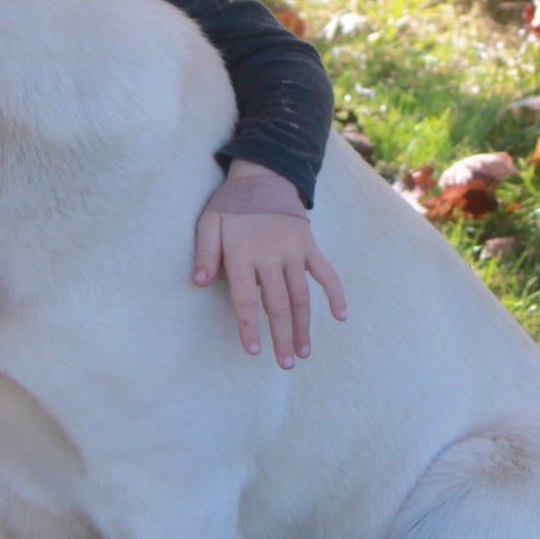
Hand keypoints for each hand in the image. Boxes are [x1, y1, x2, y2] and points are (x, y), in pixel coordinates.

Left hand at [191, 163, 348, 368]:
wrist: (264, 176)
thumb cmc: (232, 205)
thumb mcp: (209, 223)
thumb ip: (205, 253)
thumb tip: (198, 282)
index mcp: (243, 254)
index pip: (246, 299)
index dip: (249, 327)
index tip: (254, 350)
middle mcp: (271, 256)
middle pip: (278, 305)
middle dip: (281, 337)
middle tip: (285, 363)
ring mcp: (294, 252)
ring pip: (302, 296)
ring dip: (304, 326)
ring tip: (304, 352)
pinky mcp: (310, 246)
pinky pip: (327, 273)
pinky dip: (336, 294)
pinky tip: (340, 316)